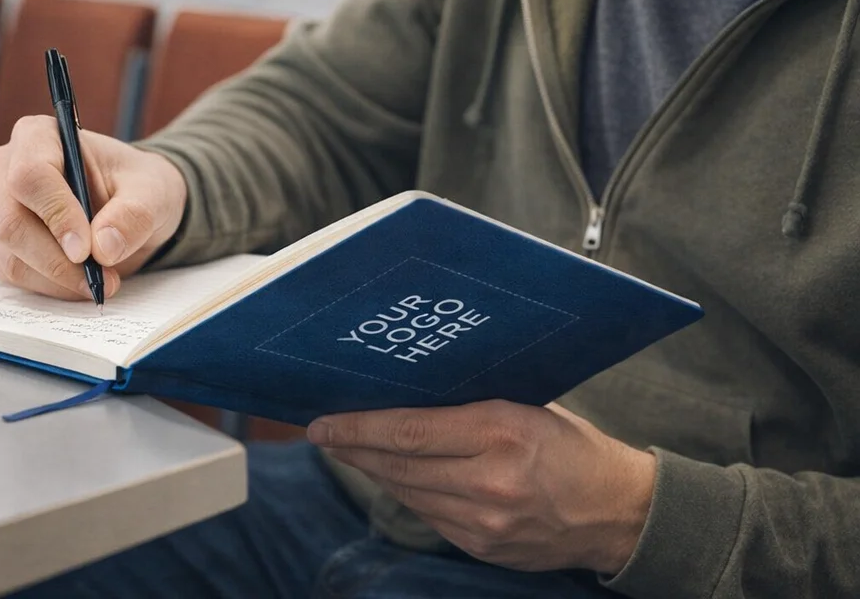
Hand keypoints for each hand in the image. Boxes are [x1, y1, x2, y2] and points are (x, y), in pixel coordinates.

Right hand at [0, 116, 186, 299]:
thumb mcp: (153, 193)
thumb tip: (104, 247)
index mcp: (39, 136)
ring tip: (104, 281)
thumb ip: (134, 214)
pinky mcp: (0, 243)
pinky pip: (14, 274)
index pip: (30, 175)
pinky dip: (51, 286)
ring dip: (58, 279)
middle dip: (57, 260)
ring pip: (11, 255)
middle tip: (101, 278)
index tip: (85, 249)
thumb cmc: (138, 185)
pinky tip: (83, 282)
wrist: (133, 204)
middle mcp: (6, 168)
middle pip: (11, 222)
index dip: (56, 214)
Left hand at [307, 400, 654, 575]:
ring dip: (372, 472)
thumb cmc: (572, 445)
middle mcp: (489, 481)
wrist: (618, 512)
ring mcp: (485, 522)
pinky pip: (429, 516)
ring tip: (348, 450)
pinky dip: (404, 493)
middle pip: (399, 466)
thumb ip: (470, 405)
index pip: (409, 432)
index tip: (324, 422)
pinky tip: (390, 476)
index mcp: (500, 432)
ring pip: (408, 494)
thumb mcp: (526, 405)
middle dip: (354, 449)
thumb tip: (411, 393)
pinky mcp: (484, 547)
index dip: (359, 428)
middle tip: (322, 433)